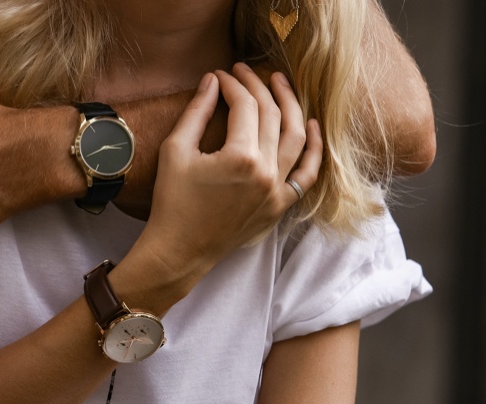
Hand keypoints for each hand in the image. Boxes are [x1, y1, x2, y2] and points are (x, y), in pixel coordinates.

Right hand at [138, 64, 322, 278]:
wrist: (180, 250)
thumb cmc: (172, 202)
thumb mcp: (175, 151)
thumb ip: (196, 112)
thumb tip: (212, 81)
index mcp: (240, 157)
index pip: (245, 106)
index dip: (232, 85)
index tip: (220, 76)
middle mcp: (266, 172)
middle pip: (272, 115)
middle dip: (258, 87)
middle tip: (245, 72)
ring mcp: (277, 191)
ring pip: (297, 137)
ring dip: (291, 106)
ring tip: (280, 84)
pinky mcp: (279, 206)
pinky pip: (307, 174)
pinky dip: (313, 149)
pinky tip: (312, 126)